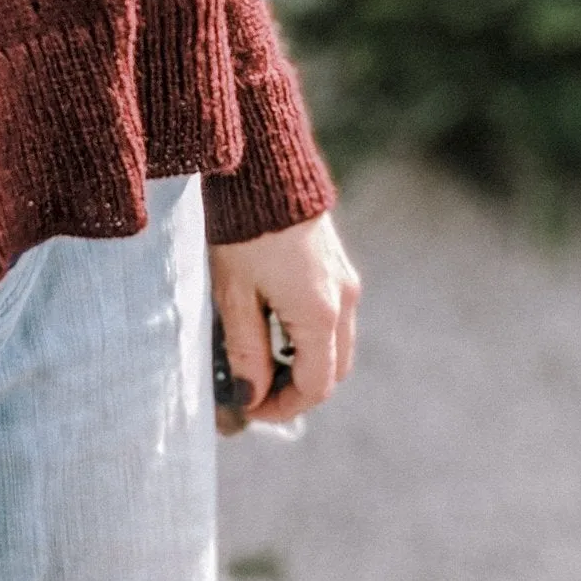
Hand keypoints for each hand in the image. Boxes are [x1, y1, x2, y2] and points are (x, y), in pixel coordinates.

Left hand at [209, 213, 360, 429]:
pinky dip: (310, 338)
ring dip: (304, 363)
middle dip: (297, 389)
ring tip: (260, 360)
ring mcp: (346, 282)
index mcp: (320, 313)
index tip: (250, 409)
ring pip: (336, 346)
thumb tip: (252, 397)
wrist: (264, 171)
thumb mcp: (235, 297)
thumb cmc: (244, 233)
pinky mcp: (338, 267)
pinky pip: (334, 319)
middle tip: (256, 391)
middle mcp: (344, 300)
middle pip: (333, 371)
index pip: (314, 385)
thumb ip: (245, 353)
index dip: (283, 407)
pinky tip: (274, 327)